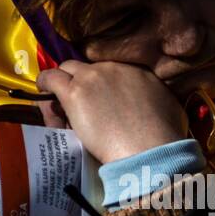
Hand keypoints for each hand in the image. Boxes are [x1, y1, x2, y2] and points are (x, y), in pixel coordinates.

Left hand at [34, 60, 188, 164]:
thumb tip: (158, 101)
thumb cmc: (166, 136)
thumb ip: (161, 100)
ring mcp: (93, 77)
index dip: (103, 81)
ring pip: (68, 68)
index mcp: (138, 71)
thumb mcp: (172, 110)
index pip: (111, 68)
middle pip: (89, 65)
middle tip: (80, 97)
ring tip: (59, 95)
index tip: (101, 95)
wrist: (151, 149)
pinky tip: (42, 89)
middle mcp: (114, 68)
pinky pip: (51, 78)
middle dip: (82, 78)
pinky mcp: (75, 92)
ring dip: (64, 80)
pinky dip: (45, 82)